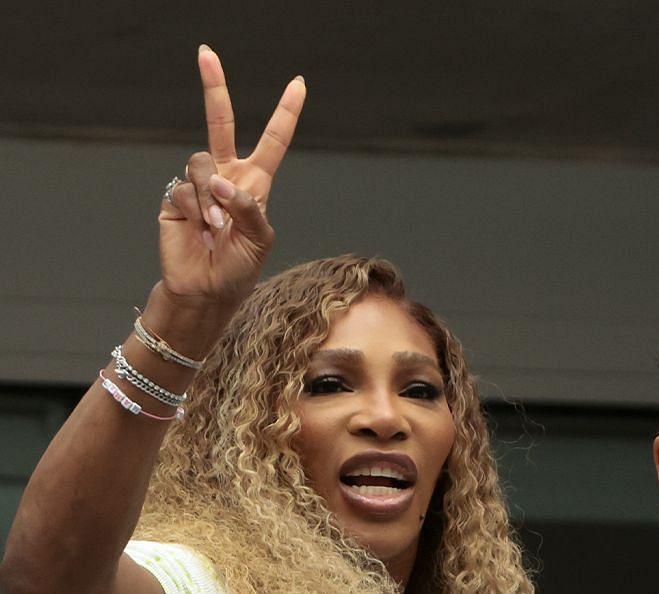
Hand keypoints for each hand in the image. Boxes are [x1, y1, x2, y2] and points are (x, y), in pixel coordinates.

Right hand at [157, 45, 304, 313]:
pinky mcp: (174, 196)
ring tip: (218, 228)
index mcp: (255, 182)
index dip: (285, 113)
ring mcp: (199, 184)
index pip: (272, 141)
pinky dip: (198, 210)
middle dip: (214, 88)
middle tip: (206, 52)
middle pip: (219, 124)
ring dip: (213, 197)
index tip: (298, 84)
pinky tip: (202, 231)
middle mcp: (226, 176)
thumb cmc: (239, 267)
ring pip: (202, 164)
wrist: (207, 290)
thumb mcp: (259, 239)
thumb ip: (248, 208)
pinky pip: (184, 189)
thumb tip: (221, 182)